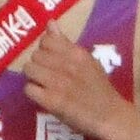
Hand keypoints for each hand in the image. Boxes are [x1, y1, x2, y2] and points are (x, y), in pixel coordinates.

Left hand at [24, 23, 139, 139]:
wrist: (110, 116)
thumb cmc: (100, 89)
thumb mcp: (88, 61)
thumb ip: (66, 43)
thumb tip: (50, 23)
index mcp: (77, 54)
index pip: (46, 41)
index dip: (45, 51)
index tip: (52, 61)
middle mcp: (66, 65)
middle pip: (35, 56)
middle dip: (39, 65)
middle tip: (48, 76)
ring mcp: (58, 83)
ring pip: (29, 70)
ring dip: (34, 78)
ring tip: (43, 85)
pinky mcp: (52, 101)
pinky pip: (29, 89)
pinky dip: (34, 93)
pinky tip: (43, 97)